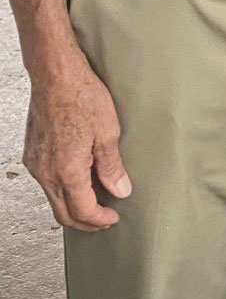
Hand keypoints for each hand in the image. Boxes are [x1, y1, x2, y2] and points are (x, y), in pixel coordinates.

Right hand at [23, 60, 131, 231]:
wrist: (55, 76)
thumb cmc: (82, 97)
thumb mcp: (108, 132)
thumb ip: (112, 166)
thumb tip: (120, 191)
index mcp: (67, 170)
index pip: (82, 211)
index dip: (99, 220)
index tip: (113, 218)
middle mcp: (45, 172)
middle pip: (62, 213)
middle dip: (85, 222)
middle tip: (104, 219)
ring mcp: (35, 164)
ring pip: (52, 199)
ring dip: (72, 206)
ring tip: (95, 201)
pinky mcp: (32, 154)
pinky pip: (46, 182)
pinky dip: (62, 190)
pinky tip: (78, 182)